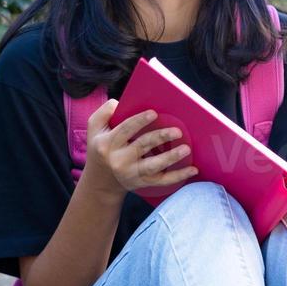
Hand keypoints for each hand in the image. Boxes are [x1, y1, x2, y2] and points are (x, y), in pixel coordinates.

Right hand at [81, 99, 198, 198]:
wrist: (100, 181)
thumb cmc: (101, 148)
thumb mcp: (94, 129)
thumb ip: (104, 113)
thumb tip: (119, 103)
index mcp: (107, 143)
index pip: (125, 130)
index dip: (139, 121)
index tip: (154, 113)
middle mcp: (119, 159)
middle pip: (142, 146)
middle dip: (160, 137)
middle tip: (177, 131)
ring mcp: (132, 173)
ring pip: (153, 166)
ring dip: (171, 157)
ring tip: (186, 148)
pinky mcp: (143, 183)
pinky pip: (163, 181)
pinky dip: (179, 176)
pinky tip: (193, 170)